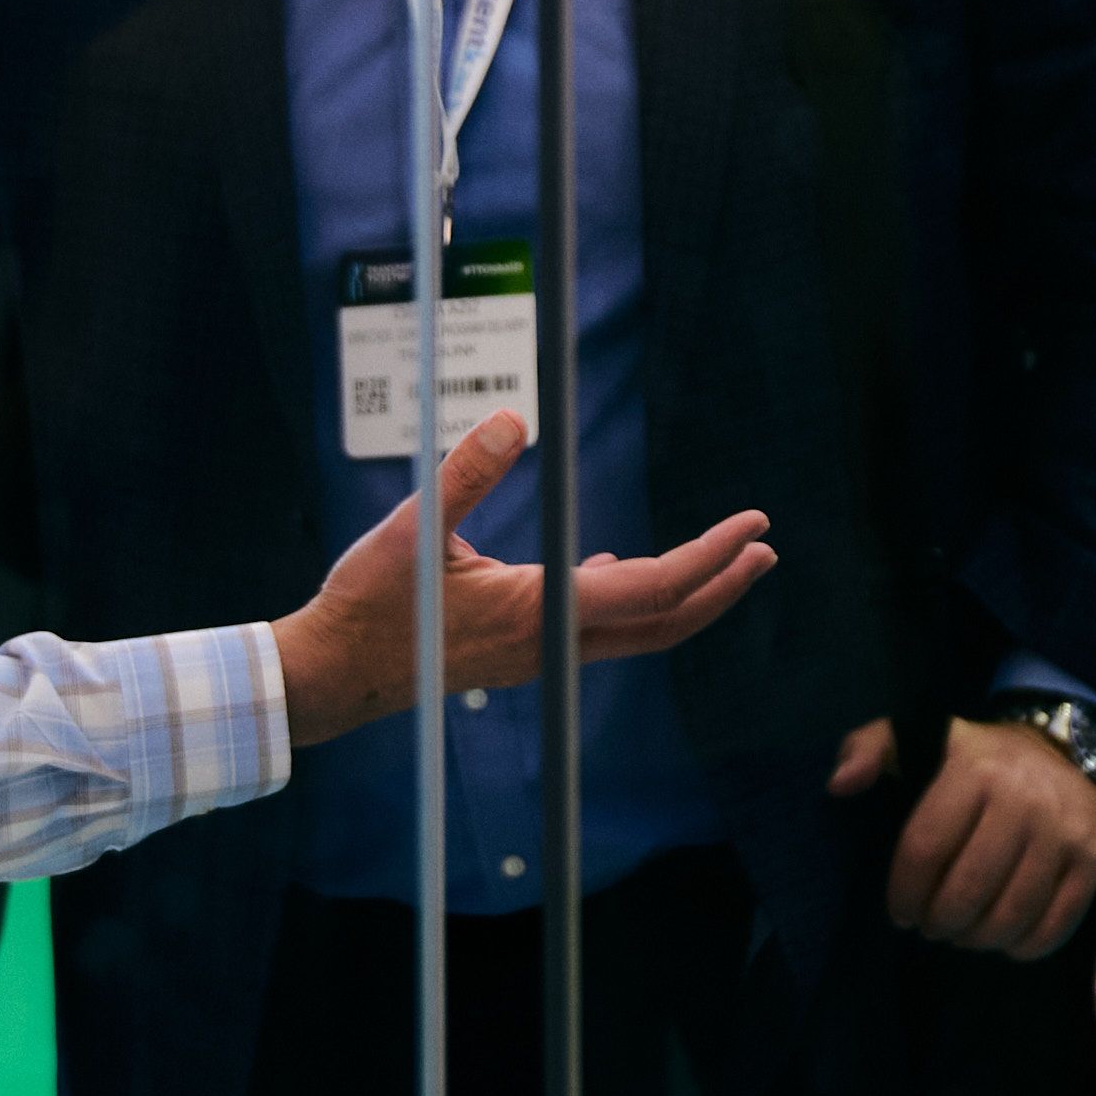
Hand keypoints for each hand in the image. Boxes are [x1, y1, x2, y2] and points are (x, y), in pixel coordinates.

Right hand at [268, 413, 775, 746]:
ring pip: (633, 630)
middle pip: (663, 623)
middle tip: (763, 548)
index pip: (652, 587)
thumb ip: (466, 473)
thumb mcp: (413, 529)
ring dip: (683, 596)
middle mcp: (552, 644)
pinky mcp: (517, 654)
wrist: (331, 677)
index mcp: (540, 612)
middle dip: (721, 586)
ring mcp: (537, 655)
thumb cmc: (367, 608)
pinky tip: (610, 567)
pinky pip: (591, 628)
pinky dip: (623, 598)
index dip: (711, 557)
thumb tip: (508, 419)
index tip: (752, 526)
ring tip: (720, 561)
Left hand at [831, 712, 1095, 959]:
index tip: (901, 912)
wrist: (1074, 748)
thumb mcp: (926, 737)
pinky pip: (1055, 924)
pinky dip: (1024, 945)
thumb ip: (870, 748)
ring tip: (964, 934)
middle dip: (939, 922)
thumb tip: (839, 784)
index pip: (924, 849)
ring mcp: (1062, 833)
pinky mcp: (1094, 860)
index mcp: (972, 770)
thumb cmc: (984, 759)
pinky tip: (1006, 940)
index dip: (904, 893)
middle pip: (967, 891)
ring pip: (1009, 914)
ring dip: (977, 939)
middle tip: (933, 926)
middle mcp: (1021, 800)